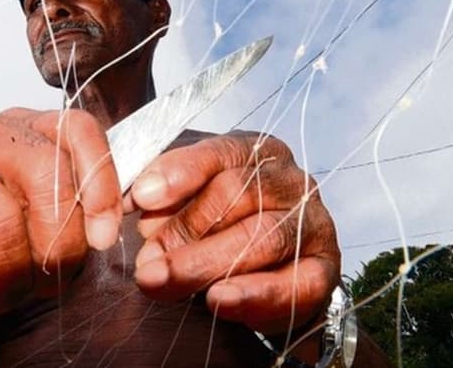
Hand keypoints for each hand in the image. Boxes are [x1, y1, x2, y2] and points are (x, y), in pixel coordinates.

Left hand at [130, 131, 340, 334]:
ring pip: (263, 236)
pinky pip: (296, 282)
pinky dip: (254, 294)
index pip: (220, 152)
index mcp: (254, 151)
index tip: (141, 197)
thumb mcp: (185, 201)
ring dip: (206, 263)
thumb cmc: (216, 227)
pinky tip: (217, 301)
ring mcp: (313, 221)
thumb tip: (127, 201)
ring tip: (164, 282)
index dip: (179, 173)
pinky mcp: (325, 269)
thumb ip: (160, 195)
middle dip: (184, 230)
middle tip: (145, 261)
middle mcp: (289, 179)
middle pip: (238, 194)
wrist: (265, 275)